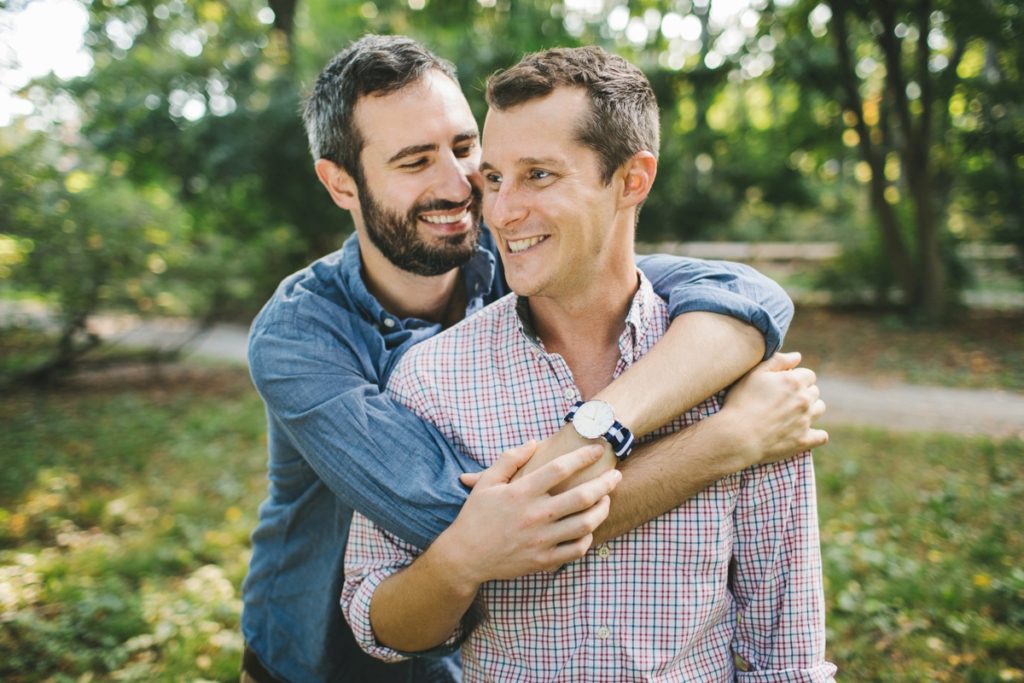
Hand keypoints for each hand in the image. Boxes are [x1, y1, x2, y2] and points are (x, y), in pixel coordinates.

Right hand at [440, 441, 621, 587]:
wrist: (465, 557)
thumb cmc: (476, 516)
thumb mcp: (486, 482)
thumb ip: (509, 459)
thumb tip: (534, 442)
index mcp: (521, 493)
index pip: (560, 468)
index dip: (583, 456)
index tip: (597, 449)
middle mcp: (535, 515)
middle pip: (582, 496)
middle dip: (605, 483)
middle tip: (615, 475)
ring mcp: (541, 540)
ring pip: (586, 524)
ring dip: (602, 509)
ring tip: (606, 499)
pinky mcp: (543, 560)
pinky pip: (577, 549)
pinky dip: (589, 537)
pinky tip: (590, 527)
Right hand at [720, 351, 827, 466]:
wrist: (738, 436)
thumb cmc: (742, 402)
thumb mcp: (754, 374)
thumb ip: (778, 361)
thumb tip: (797, 356)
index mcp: (794, 381)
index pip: (808, 375)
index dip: (796, 378)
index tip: (784, 384)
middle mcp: (805, 400)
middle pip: (815, 391)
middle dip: (803, 393)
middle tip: (784, 399)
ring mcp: (806, 421)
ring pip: (819, 410)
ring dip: (810, 409)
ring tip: (793, 414)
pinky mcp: (804, 440)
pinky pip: (822, 436)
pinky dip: (817, 434)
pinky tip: (806, 432)